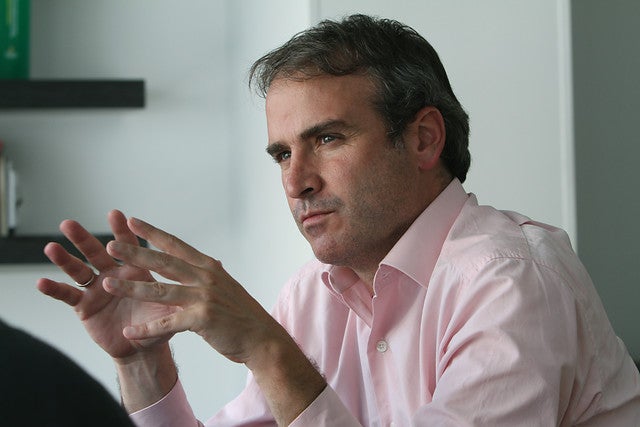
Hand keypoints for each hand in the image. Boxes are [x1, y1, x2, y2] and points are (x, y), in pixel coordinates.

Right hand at [37, 210, 176, 360]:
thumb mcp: (172, 305)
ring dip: (64, 259)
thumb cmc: (159, 322)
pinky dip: (55, 290)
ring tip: (51, 247)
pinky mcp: (84, 306)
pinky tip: (42, 282)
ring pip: (78, 269)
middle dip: (83, 238)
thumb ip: (179, 290)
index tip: (116, 214)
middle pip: (96, 252)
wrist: (145, 348)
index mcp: (136, 270)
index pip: (129, 246)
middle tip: (69, 223)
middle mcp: (113, 274)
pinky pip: (68, 296)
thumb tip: (207, 274)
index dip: (122, 231)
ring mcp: (97, 289)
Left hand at [101, 215, 287, 364]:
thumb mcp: (227, 287)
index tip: (133, 222)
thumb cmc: (243, 315)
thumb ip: (212, 275)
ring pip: (160, 290)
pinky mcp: (202, 319)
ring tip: (108, 284)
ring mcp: (204, 297)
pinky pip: (168, 323)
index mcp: (210, 267)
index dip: (153, 233)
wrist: (262, 338)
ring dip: (131, 287)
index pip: (176, 245)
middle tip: (111, 246)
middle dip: (135, 253)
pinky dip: (147, 329)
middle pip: (164, 262)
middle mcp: (206, 277)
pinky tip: (130, 332)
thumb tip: (208, 262)